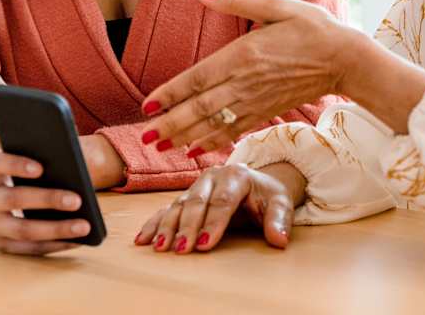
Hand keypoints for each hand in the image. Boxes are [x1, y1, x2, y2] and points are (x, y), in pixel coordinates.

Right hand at [0, 152, 90, 254]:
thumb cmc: (11, 177)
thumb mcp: (13, 166)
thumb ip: (34, 159)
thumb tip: (70, 165)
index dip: (16, 165)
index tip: (41, 168)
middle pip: (14, 199)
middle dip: (47, 199)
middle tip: (77, 200)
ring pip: (23, 229)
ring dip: (56, 229)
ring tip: (84, 226)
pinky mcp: (1, 245)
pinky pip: (29, 248)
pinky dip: (54, 245)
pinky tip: (76, 240)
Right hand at [133, 163, 300, 253]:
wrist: (258, 182)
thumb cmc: (268, 196)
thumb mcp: (280, 204)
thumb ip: (279, 220)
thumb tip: (279, 239)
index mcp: (236, 175)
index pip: (222, 201)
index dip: (213, 223)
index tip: (205, 245)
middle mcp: (212, 177)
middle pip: (196, 203)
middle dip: (187, 227)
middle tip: (180, 249)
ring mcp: (196, 186)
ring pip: (178, 206)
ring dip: (167, 227)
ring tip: (160, 247)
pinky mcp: (186, 196)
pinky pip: (166, 209)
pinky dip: (154, 224)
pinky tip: (143, 238)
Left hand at [139, 0, 353, 153]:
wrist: (345, 58)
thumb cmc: (311, 26)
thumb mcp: (276, 4)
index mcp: (243, 55)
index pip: (199, 78)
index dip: (171, 93)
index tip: (148, 105)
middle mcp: (246, 83)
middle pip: (201, 108)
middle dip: (171, 124)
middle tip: (145, 137)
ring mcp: (256, 101)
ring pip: (214, 123)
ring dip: (186, 137)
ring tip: (160, 148)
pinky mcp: (266, 111)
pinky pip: (234, 130)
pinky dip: (213, 141)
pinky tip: (195, 150)